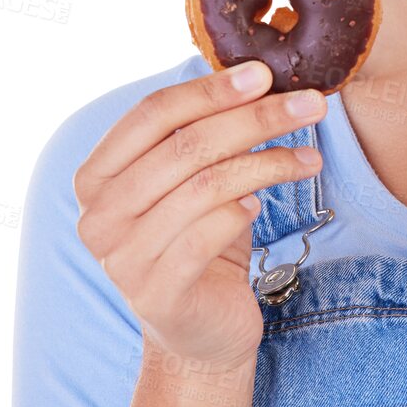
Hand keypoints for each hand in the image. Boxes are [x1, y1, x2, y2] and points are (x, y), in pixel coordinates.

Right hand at [73, 60, 325, 370]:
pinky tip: (262, 203)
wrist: (201, 331)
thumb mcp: (191, 180)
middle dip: (255, 118)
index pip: (151, 114)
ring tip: (311, 158)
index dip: (209, 89)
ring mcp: (122, 259)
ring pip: (204, 188)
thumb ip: (201, 133)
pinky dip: (241, 211)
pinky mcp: (156, 295)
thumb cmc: (198, 240)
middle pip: (184, 146)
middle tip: (311, 104)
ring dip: (268, 164)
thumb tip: (254, 74)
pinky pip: (207, 235)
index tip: (264, 74)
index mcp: (96, 176)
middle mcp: (98, 216)